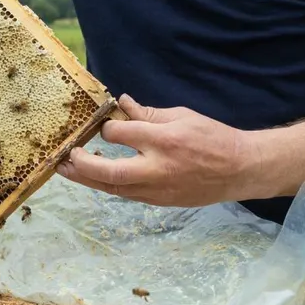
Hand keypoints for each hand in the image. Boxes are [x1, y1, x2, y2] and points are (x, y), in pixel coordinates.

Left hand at [54, 95, 260, 206]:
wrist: (239, 169)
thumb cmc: (212, 138)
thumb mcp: (182, 116)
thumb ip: (148, 113)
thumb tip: (122, 102)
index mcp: (163, 141)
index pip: (120, 135)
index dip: (107, 129)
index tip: (103, 124)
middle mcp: (158, 168)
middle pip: (109, 173)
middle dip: (81, 166)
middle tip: (64, 158)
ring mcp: (158, 190)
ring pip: (113, 189)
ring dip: (87, 180)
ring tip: (67, 171)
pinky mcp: (160, 202)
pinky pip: (127, 194)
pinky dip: (109, 186)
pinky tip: (96, 179)